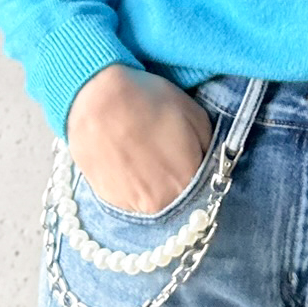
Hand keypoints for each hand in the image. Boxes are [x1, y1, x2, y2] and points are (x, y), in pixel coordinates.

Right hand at [66, 66, 213, 215]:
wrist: (97, 100)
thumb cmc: (150, 102)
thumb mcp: (195, 115)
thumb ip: (210, 146)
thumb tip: (209, 162)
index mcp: (189, 182)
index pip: (206, 188)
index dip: (200, 169)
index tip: (192, 155)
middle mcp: (163, 203)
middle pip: (180, 197)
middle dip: (178, 178)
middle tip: (168, 152)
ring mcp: (134, 206)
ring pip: (155, 200)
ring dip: (155, 183)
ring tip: (146, 154)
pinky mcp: (110, 201)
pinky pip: (131, 199)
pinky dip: (134, 184)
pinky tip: (129, 160)